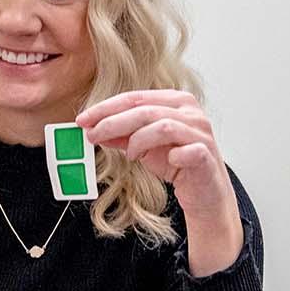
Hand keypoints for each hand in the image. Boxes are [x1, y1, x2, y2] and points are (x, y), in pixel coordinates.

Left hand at [77, 90, 242, 274]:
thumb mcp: (143, 147)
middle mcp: (190, 112)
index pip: (134, 98)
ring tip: (129, 155)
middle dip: (113, 122)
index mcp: (175, 101)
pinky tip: (167, 162)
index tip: (82, 120)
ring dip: (138, 140)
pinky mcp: (206, 155)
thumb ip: (121, 136)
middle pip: (145, 110)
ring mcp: (200, 132)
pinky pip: (187, 151)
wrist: (204, 192)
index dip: (106, 108)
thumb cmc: (176, 164)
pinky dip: (173, 155)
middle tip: (92, 135)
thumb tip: (92, 129)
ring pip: (162, 126)